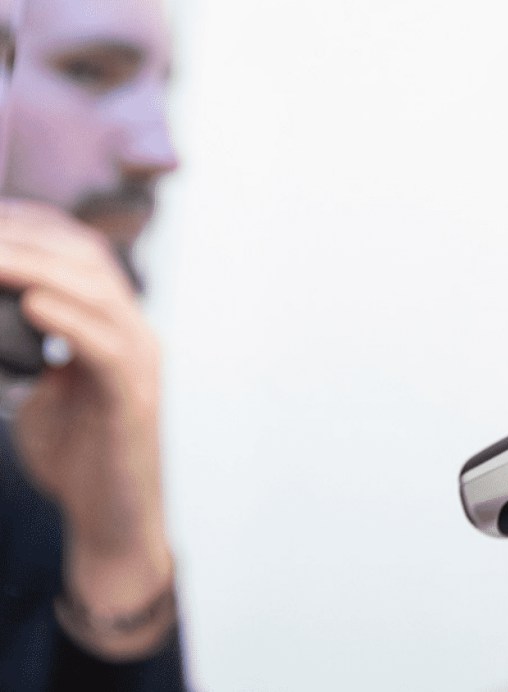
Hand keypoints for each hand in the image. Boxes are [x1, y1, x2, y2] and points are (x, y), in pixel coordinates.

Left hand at [0, 201, 173, 658]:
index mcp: (118, 327)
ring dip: (37, 269)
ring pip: (98, 294)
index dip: (33, 227)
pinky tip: (33, 305)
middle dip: (26, 239)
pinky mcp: (133, 402)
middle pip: (88, 260)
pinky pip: (107, 348)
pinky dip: (71, 322)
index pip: (82, 254)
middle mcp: (137, 335)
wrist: (114, 523)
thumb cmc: (79, 459)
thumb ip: (25, 350)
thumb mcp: (43, 390)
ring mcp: (141, 366)